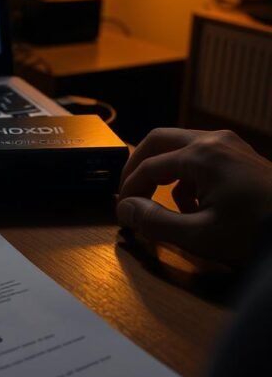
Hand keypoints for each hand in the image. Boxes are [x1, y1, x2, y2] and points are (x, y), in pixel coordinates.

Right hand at [116, 128, 271, 266]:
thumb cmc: (254, 234)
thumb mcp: (200, 236)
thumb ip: (155, 222)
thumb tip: (124, 208)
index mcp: (200, 155)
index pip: (148, 166)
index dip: (129, 190)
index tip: (122, 214)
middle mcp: (214, 140)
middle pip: (159, 141)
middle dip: (139, 168)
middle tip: (129, 195)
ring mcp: (231, 144)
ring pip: (181, 147)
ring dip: (165, 173)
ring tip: (168, 209)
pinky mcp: (242, 156)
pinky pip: (202, 156)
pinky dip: (188, 176)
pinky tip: (198, 207)